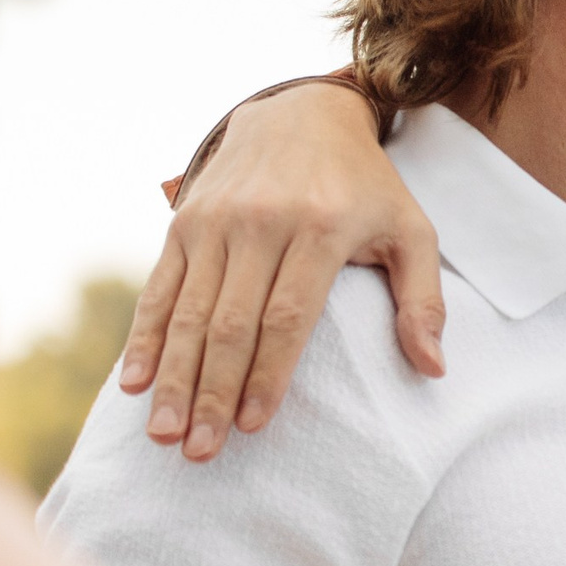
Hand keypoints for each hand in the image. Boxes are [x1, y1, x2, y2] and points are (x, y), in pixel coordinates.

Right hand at [120, 80, 444, 460]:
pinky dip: (144, 337)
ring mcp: (216, 221)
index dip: (268, 374)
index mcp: (322, 228)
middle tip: (201, 451)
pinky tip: (132, 383)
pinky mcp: (184, 221)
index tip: (255, 426)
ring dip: (173, 378)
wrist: (301, 113)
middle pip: (232, 322)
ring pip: (189, 311)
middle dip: (213, 392)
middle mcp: (262, 223)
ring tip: (164, 434)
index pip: (289, 315)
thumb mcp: (412, 230)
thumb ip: (424, 300)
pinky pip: (159, 286)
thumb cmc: (365, 187)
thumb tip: (433, 368)